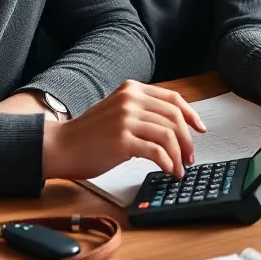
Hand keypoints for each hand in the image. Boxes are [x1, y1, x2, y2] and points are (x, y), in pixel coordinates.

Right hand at [41, 81, 205, 181]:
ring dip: (178, 155)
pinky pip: (156, 151)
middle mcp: (131, 100)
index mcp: (132, 90)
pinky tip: (167, 170)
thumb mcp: (117, 111)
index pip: (173, 99)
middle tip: (190, 156)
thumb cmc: (88, 134)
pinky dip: (167, 162)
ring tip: (179, 168)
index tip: (199, 129)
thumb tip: (173, 127)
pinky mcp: (122, 140)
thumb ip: (142, 112)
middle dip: (187, 139)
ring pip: (168, 135)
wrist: (61, 146)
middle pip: (174, 117)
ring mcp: (126, 119)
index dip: (190, 115)